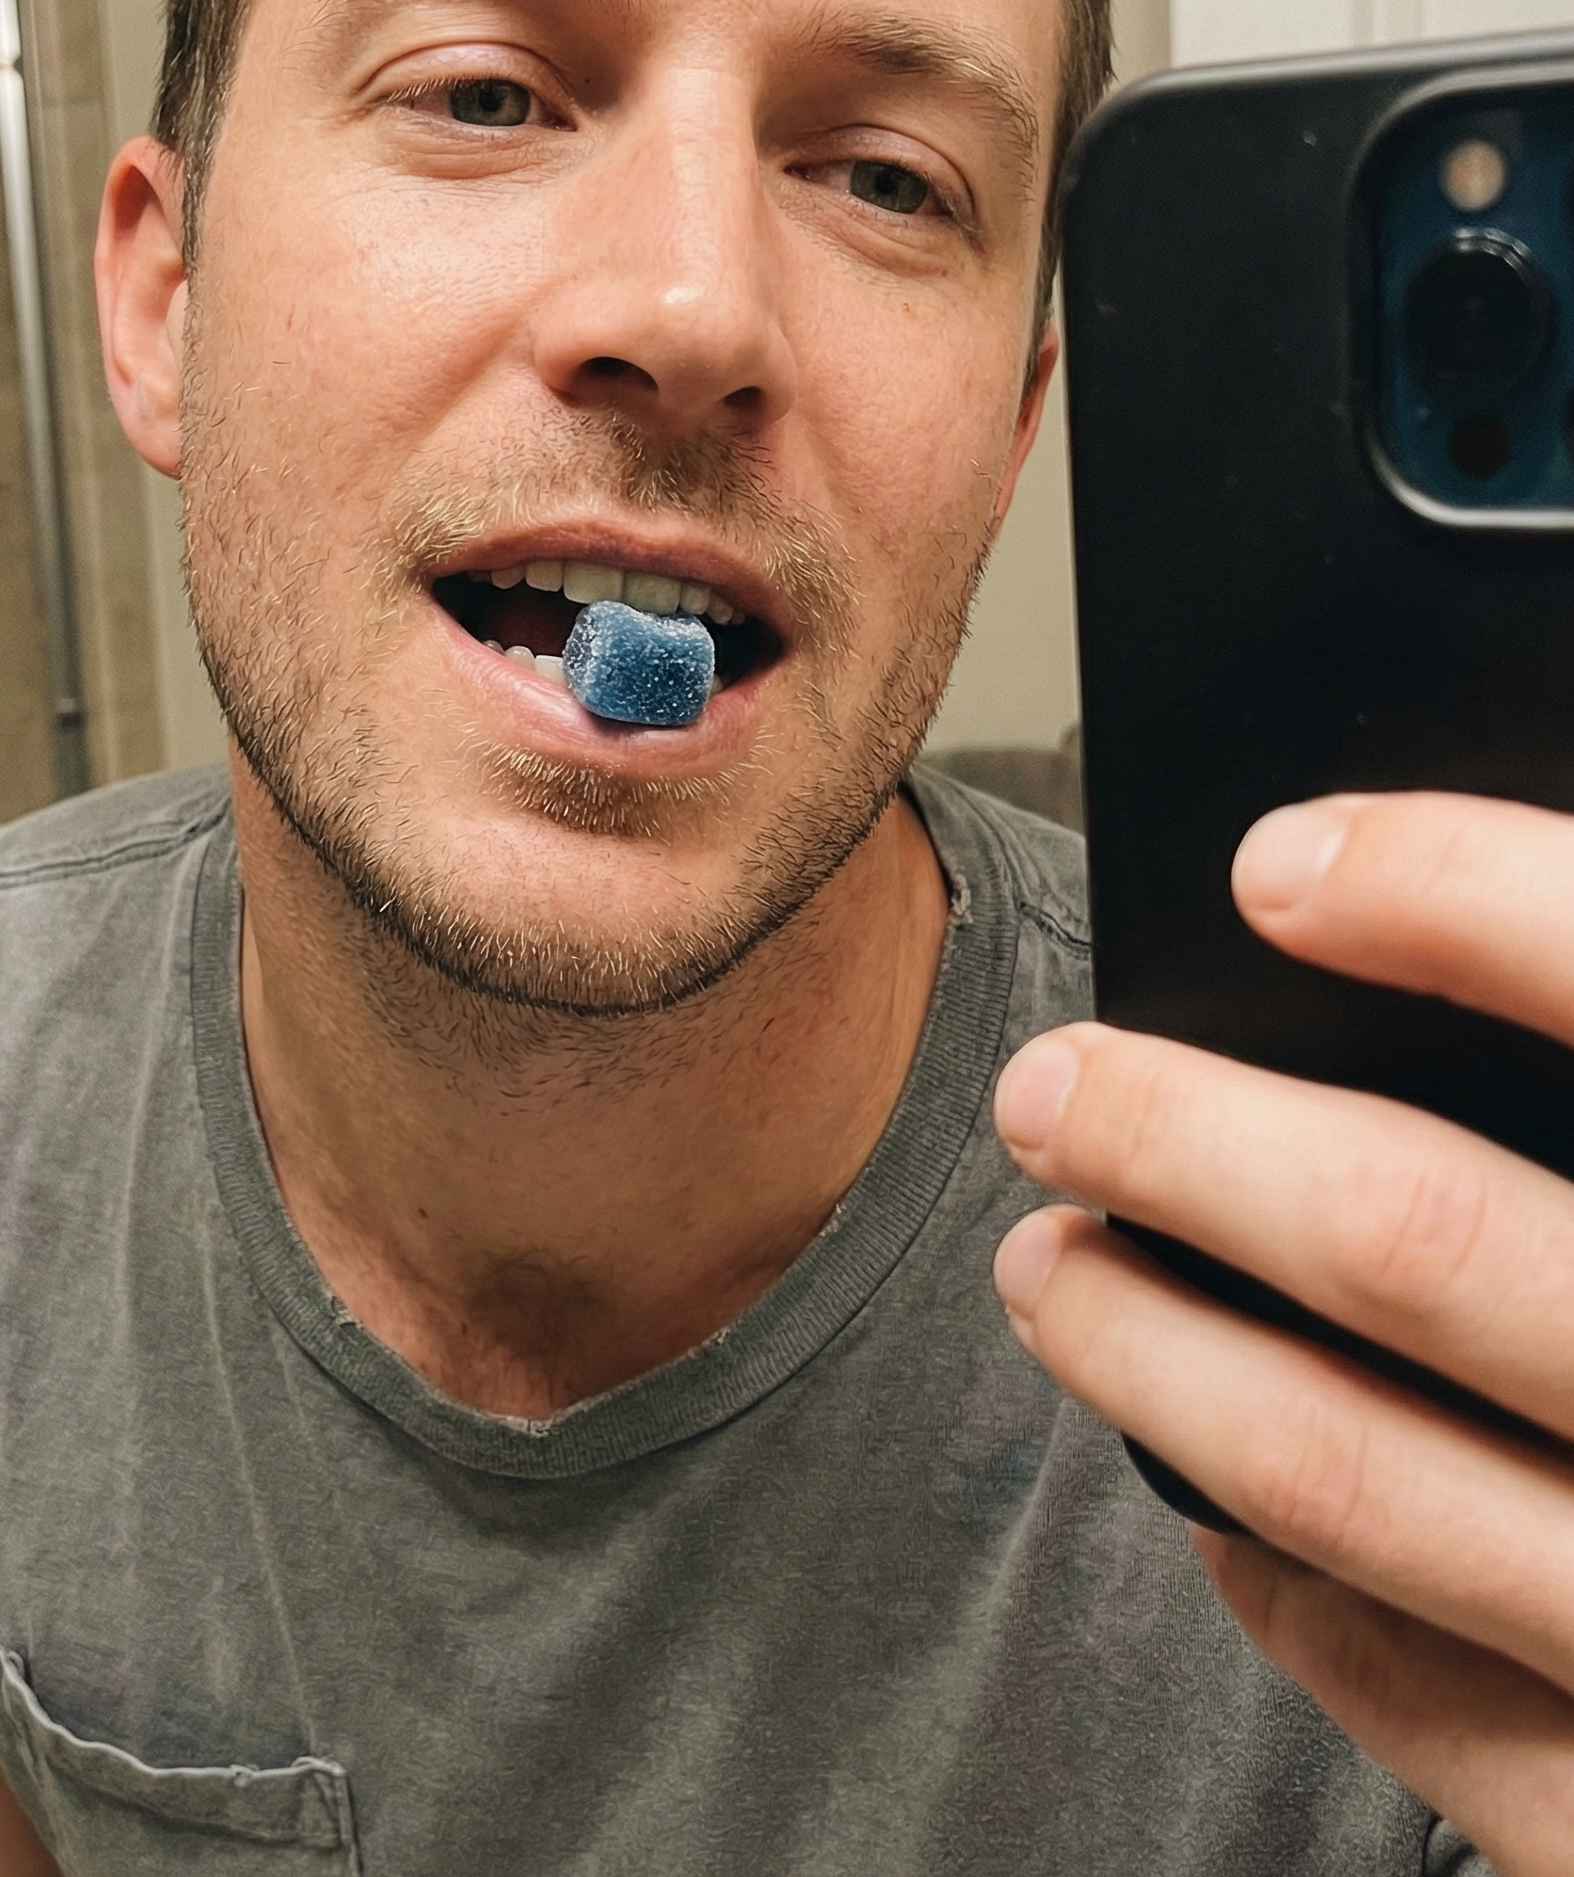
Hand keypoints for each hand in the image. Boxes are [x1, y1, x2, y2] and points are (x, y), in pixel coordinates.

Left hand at [990, 793, 1573, 1874]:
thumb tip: (1541, 916)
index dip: (1458, 895)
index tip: (1278, 858)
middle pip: (1430, 1244)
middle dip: (1197, 1145)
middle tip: (1054, 1087)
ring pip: (1369, 1482)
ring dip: (1166, 1356)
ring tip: (1052, 1266)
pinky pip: (1452, 1720)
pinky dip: (1308, 1608)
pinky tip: (1223, 1524)